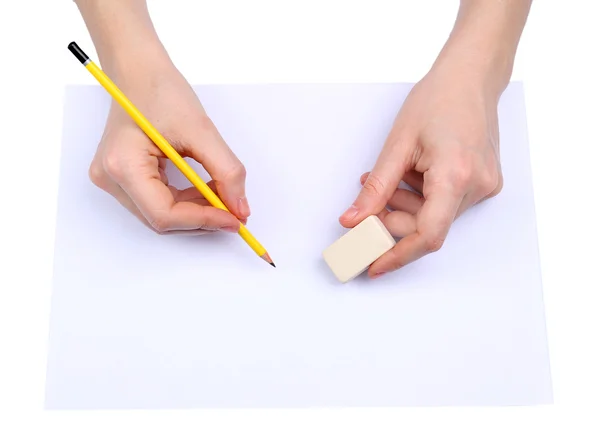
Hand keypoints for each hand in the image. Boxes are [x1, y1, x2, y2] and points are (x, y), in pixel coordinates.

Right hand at [89, 62, 249, 234]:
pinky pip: (157, 201)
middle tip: (234, 211)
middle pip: (161, 219)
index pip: (164, 214)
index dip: (204, 220)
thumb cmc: (160, 89)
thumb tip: (240, 208)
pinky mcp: (122, 176)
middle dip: (202, 217)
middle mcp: (110, 178)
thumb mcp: (201, 129)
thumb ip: (226, 171)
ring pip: (161, 214)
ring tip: (221, 195)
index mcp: (123, 165)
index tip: (234, 218)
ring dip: (195, 210)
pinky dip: (185, 201)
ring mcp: (113, 179)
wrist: (138, 70)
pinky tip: (204, 190)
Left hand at [340, 66, 502, 276]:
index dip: (397, 255)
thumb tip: (352, 221)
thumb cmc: (437, 99)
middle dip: (393, 220)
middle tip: (369, 204)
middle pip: (427, 226)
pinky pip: (448, 203)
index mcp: (455, 176)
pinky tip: (412, 175)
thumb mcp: (397, 144)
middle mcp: (477, 186)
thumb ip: (375, 189)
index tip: (373, 264)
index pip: (427, 236)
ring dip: (406, 205)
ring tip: (390, 178)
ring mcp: (485, 185)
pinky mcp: (485, 182)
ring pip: (436, 216)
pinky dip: (423, 196)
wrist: (471, 76)